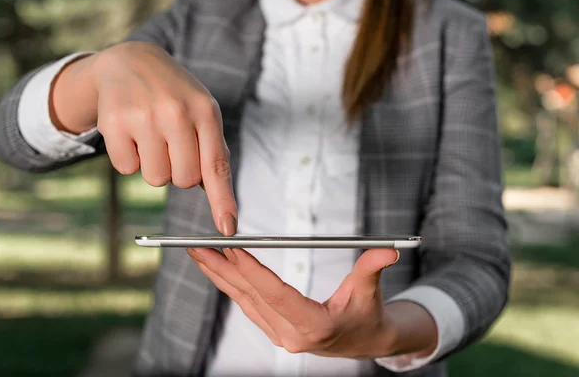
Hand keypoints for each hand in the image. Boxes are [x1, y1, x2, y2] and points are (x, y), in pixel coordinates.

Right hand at [51, 42, 236, 234]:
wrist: (131, 61)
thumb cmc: (175, 95)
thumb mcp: (202, 111)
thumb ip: (214, 151)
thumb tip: (219, 199)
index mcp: (205, 111)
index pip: (216, 166)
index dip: (222, 201)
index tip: (227, 228)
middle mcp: (175, 113)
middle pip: (183, 180)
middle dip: (179, 172)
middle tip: (172, 146)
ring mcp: (143, 117)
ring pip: (155, 179)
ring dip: (154, 166)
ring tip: (151, 136)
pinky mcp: (113, 122)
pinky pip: (126, 169)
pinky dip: (129, 158)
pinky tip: (131, 133)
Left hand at [185, 247, 437, 358]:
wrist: (364, 342)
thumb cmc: (367, 314)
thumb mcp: (370, 292)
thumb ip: (373, 268)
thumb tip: (390, 249)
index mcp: (314, 326)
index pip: (276, 294)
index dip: (253, 270)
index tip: (232, 248)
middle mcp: (291, 335)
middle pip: (250, 297)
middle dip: (222, 269)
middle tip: (197, 245)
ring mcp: (279, 335)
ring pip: (242, 301)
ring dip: (219, 276)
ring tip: (198, 253)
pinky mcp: (274, 330)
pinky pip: (246, 305)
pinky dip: (230, 285)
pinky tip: (217, 269)